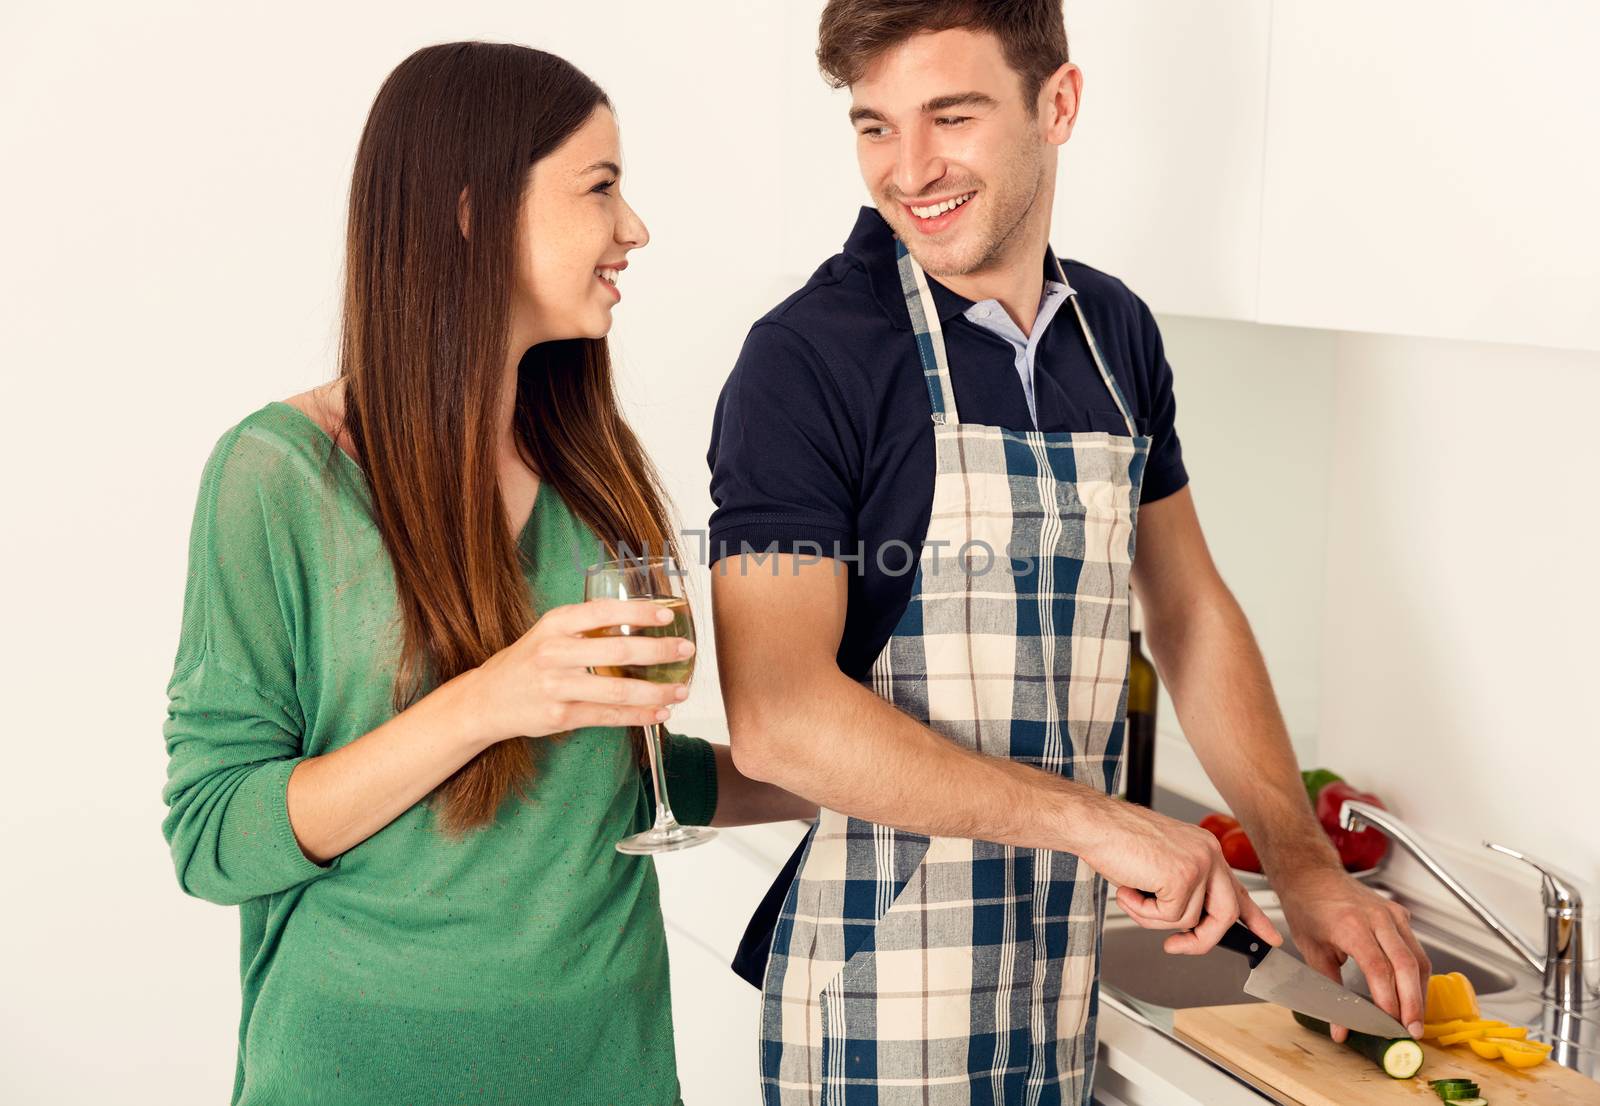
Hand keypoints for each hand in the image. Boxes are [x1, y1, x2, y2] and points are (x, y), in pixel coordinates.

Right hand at [463, 599, 693, 746]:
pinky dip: (639, 716)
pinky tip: (660, 713)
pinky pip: (608, 716)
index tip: (668, 615)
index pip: (603, 612)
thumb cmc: (527, 660)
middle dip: (658, 651)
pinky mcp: (560, 716)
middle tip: (686, 650)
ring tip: (682, 689)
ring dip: (656, 691)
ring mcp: (557, 687)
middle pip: (617, 652)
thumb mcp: (549, 632)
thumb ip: (586, 626)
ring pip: (617, 690)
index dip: (638, 612)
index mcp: (555, 624)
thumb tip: (640, 620)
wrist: (486, 699)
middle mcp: (555, 653)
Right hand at [1082, 796, 1282, 954]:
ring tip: (1131, 892)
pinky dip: (1142, 912)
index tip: (1269, 937)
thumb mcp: (1160, 864)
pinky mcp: (1182, 876)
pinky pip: (1168, 917)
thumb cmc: (1116, 840)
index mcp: (1205, 849)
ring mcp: (1199, 864)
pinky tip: (1128, 888)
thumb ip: (1182, 889)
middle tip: (1175, 946)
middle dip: (1200, 939)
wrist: (1094, 823)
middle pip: (1225, 914)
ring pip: (1188, 919)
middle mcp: (1209, 854)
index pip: (1237, 889)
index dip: (1254, 918)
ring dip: (1152, 917)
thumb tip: (1188, 923)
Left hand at [1275, 864, 1430, 1040]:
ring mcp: (1391, 914)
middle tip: (1411, 1031)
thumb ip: (1330, 990)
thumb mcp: (1311, 950)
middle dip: (1413, 1002)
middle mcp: (1377, 917)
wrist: (1312, 873)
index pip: (1379, 968)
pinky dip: (1417, 973)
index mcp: (1351, 924)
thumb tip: (1340, 1030)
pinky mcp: (1399, 914)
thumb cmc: (1307, 907)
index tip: (1389, 1024)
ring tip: (1414, 1019)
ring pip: (1418, 958)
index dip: (1388, 999)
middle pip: (1406, 964)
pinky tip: (1412, 993)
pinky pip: (1415, 947)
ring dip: (1420, 991)